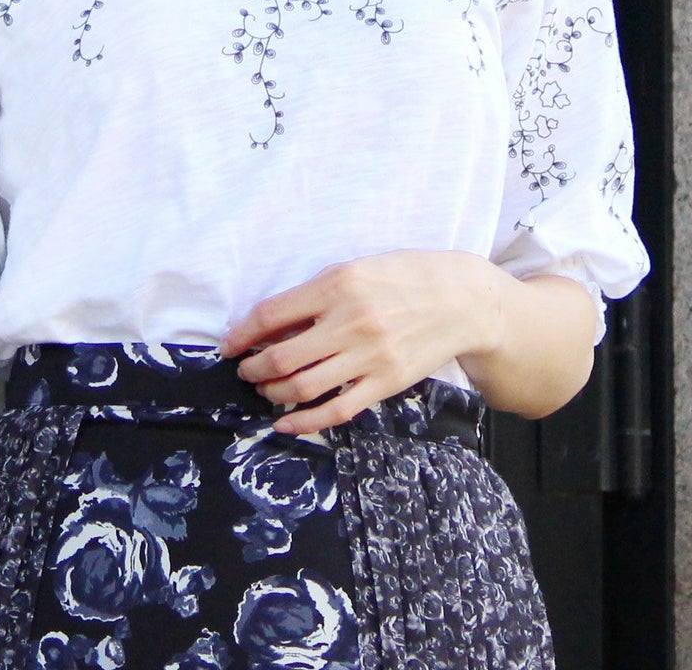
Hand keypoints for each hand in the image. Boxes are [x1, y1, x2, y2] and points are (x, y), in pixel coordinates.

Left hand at [219, 250, 504, 434]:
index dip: (242, 334)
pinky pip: (336, 410)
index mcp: (338, 285)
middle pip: (282, 357)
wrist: (461, 300)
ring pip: (302, 386)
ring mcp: (369, 356)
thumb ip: (315, 294)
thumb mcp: (355, 269)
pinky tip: (285, 422)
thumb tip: (271, 324)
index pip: (271, 315)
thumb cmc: (403, 277)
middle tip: (245, 370)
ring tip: (264, 389)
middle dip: (253, 368)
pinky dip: (304, 421)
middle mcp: (350, 321)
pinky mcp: (385, 383)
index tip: (230, 345)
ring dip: (272, 392)